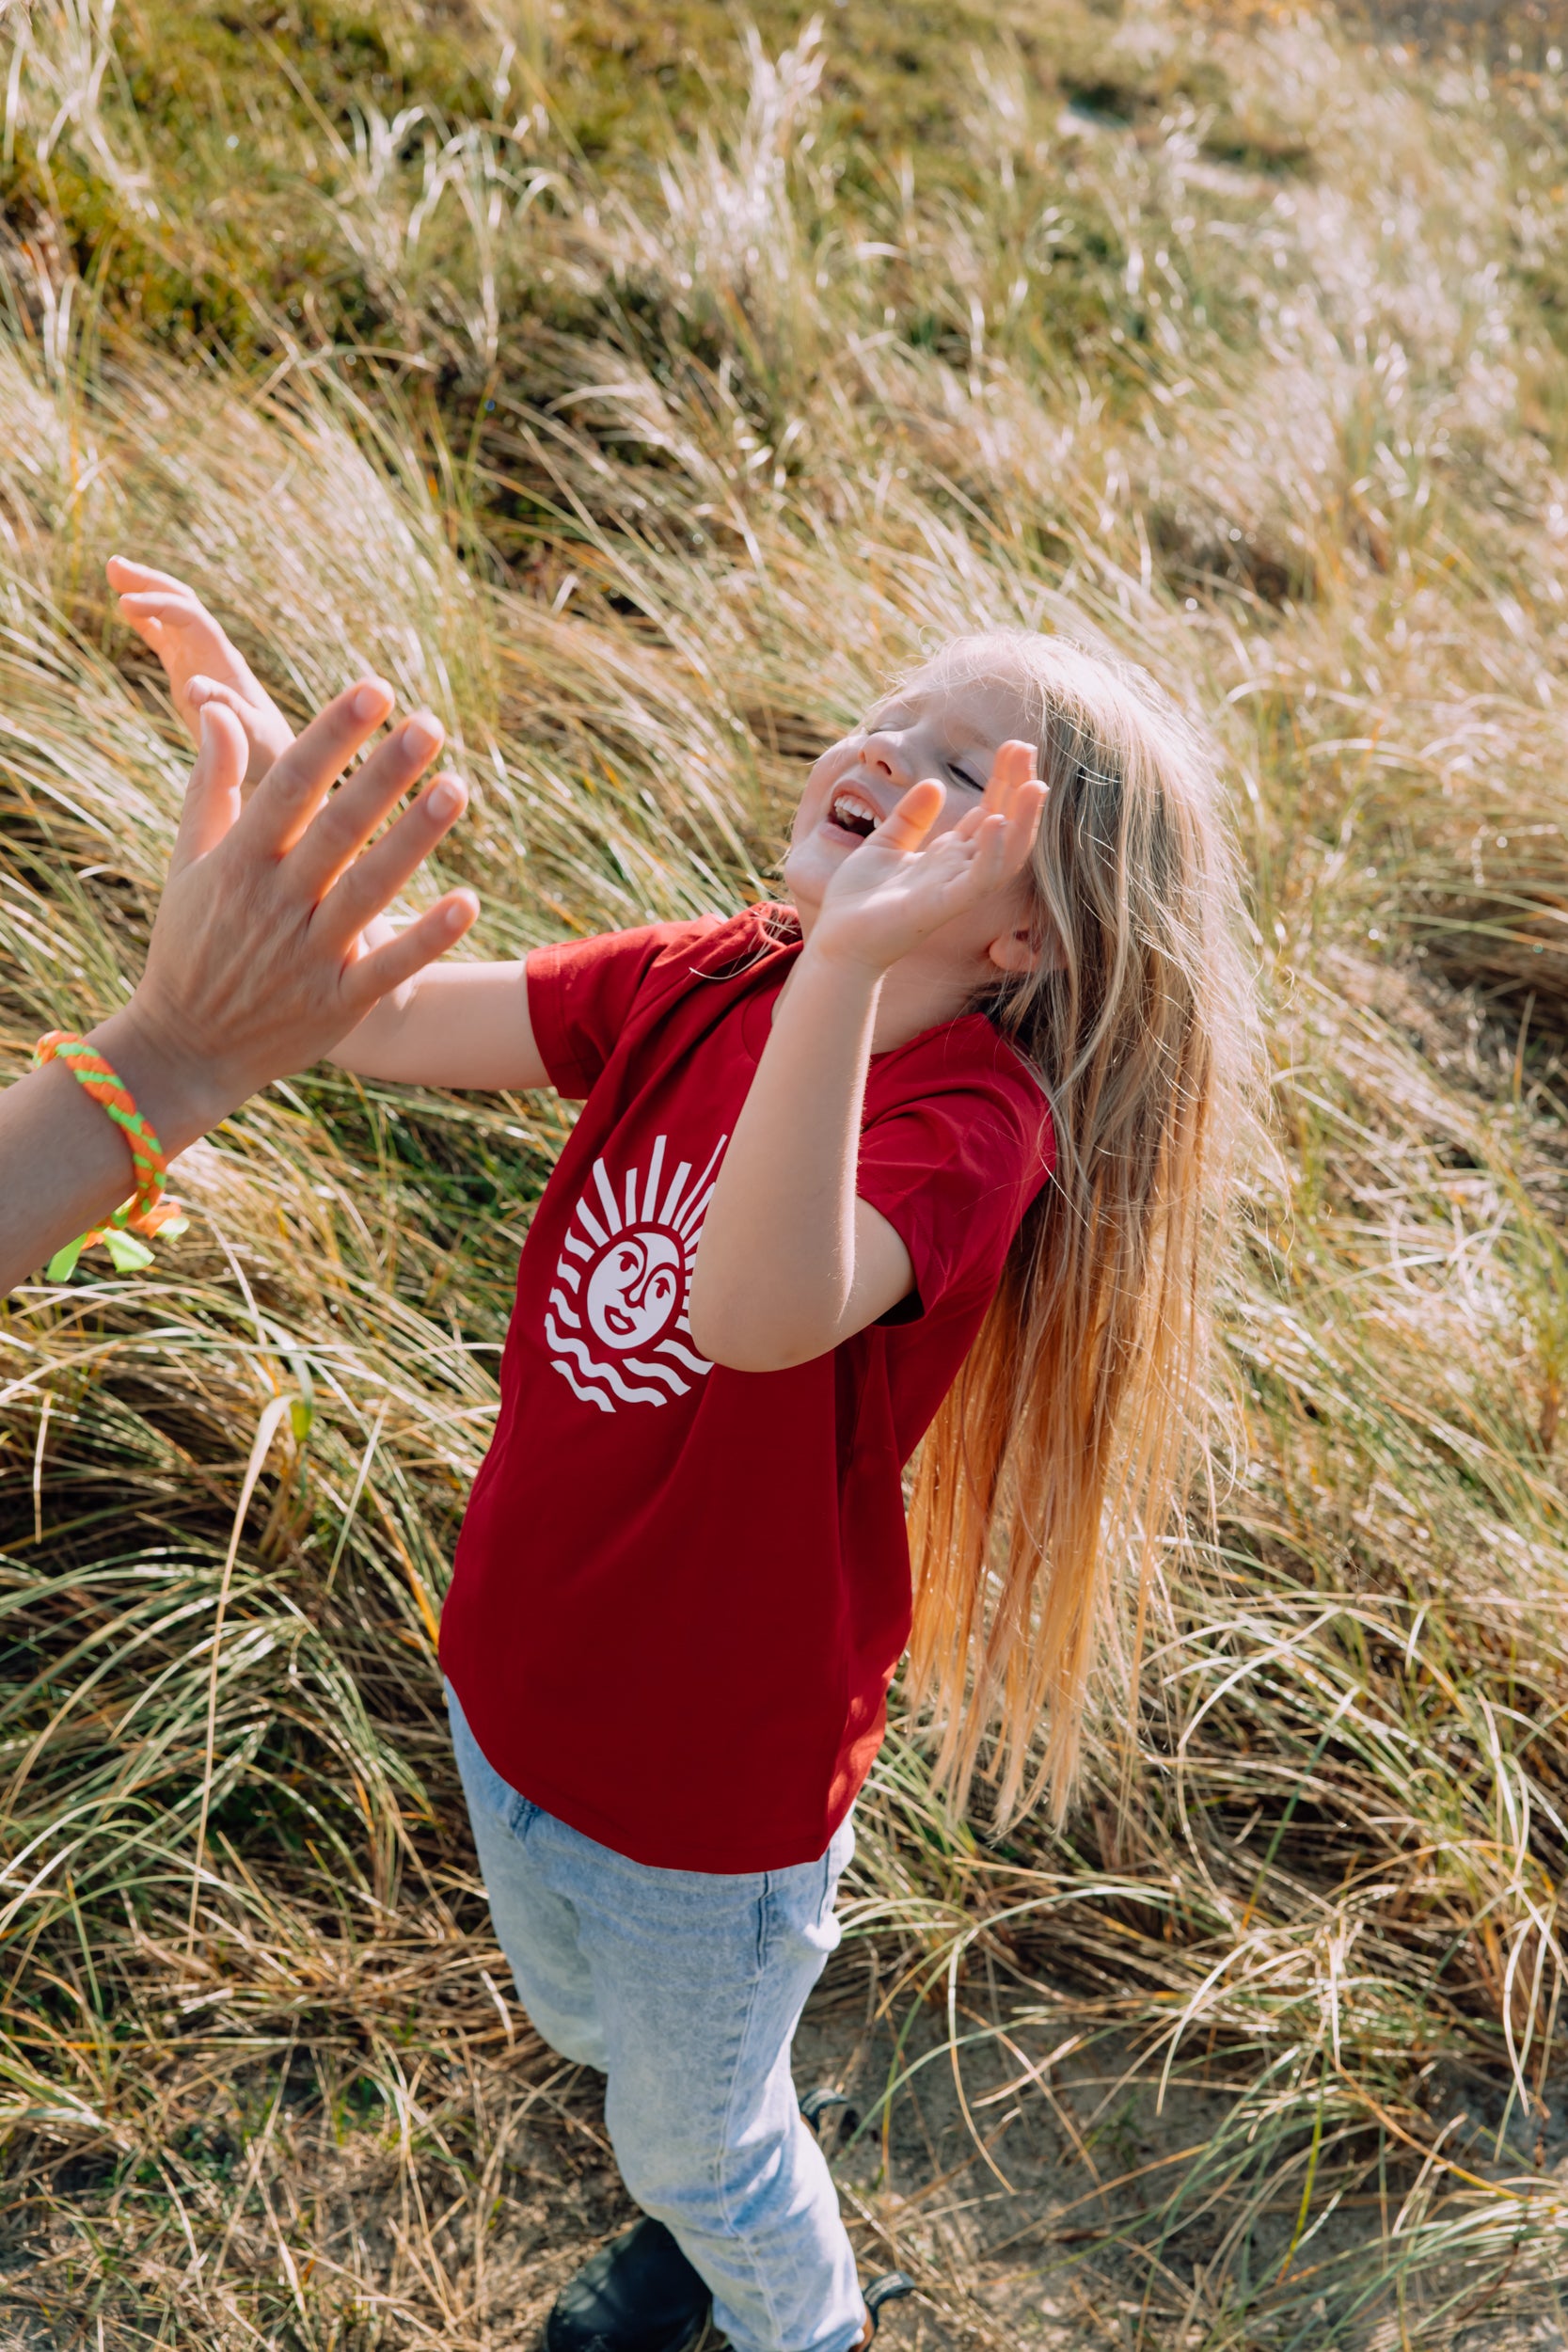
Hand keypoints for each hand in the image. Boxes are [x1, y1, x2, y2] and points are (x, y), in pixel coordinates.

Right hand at [96, 680, 478, 1147]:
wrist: (186, 1049)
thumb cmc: (191, 943)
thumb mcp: (188, 862)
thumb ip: (210, 787)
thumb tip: (219, 711)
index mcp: (239, 863)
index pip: (289, 786)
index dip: (331, 736)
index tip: (373, 691)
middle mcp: (275, 904)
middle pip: (336, 829)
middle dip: (383, 775)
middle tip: (429, 724)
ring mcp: (308, 955)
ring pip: (368, 889)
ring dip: (413, 840)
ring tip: (456, 788)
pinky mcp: (338, 1003)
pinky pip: (389, 967)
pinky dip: (427, 937)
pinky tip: (468, 901)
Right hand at [108, 556, 294, 786]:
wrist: (275, 765)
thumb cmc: (268, 754)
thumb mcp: (252, 736)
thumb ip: (228, 710)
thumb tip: (192, 686)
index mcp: (226, 664)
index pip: (193, 620)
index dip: (161, 606)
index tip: (125, 603)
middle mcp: (213, 655)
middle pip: (183, 605)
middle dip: (151, 584)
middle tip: (114, 565)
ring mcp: (200, 663)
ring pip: (170, 618)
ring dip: (145, 593)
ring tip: (113, 571)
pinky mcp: (189, 676)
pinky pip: (165, 641)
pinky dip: (146, 622)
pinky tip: (125, 608)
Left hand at [808, 740, 1045, 976]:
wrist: (836, 940)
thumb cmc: (858, 899)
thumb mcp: (883, 844)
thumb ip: (910, 817)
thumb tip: (934, 784)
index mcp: (948, 856)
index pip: (989, 811)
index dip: (1003, 780)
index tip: (1013, 746)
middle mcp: (959, 872)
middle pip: (1003, 825)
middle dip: (1016, 788)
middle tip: (1025, 747)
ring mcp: (954, 890)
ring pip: (1005, 855)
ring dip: (1022, 820)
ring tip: (1034, 783)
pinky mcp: (940, 908)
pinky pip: (976, 882)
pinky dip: (990, 853)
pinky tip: (994, 822)